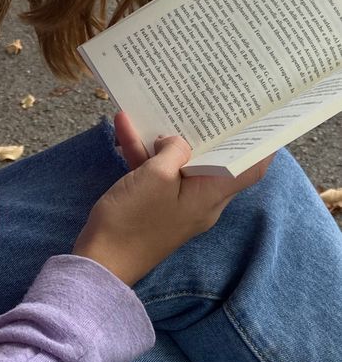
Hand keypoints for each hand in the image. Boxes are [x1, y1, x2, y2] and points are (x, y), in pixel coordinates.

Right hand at [73, 112, 274, 285]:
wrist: (99, 261)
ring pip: (178, 162)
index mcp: (210, 195)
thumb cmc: (134, 219)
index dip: (261, 144)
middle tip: (209, 100)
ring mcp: (175, 201)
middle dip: (208, 129)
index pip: (249, 170)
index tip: (262, 117)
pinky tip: (124, 124)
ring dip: (165, 137)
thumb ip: (174, 151)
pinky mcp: (153, 203)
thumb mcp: (156, 175)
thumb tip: (176, 142)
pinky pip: (154, 172)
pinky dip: (143, 151)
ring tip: (158, 104)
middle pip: (213, 159)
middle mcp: (200, 199)